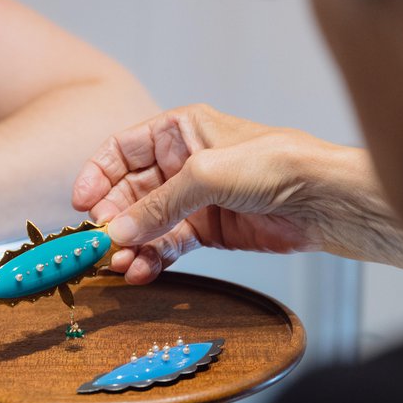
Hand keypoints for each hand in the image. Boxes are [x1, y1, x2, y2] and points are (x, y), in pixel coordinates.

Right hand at [73, 104, 402, 284]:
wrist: (322, 201)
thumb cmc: (274, 164)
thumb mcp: (206, 174)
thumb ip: (158, 204)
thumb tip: (116, 231)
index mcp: (179, 130)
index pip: (123, 150)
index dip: (97, 174)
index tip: (80, 203)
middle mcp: (181, 163)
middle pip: (129, 192)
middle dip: (113, 218)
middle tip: (99, 244)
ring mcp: (193, 200)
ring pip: (146, 223)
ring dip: (130, 244)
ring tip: (119, 264)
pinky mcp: (207, 231)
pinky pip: (168, 245)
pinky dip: (152, 259)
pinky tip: (140, 271)